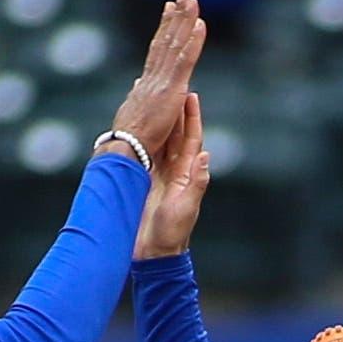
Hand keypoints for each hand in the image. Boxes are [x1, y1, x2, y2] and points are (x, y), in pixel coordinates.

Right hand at [109, 0, 207, 165]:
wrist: (126, 151)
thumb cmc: (128, 142)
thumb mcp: (134, 113)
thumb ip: (139, 96)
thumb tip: (137, 85)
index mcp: (146, 84)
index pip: (157, 50)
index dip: (164, 27)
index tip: (169, 8)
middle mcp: (153, 77)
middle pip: (166, 39)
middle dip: (175, 14)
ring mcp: (162, 81)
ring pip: (175, 43)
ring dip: (184, 19)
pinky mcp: (172, 90)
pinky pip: (185, 60)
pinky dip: (193, 41)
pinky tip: (200, 24)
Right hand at [135, 91, 210, 257]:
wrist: (154, 255)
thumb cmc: (172, 234)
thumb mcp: (186, 207)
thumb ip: (196, 183)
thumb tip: (205, 155)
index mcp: (186, 174)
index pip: (191, 139)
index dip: (191, 117)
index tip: (190, 94)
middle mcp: (174, 172)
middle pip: (175, 135)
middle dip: (174, 110)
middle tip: (170, 86)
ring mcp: (159, 177)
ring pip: (160, 142)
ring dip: (158, 121)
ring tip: (152, 98)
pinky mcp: (144, 184)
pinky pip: (145, 156)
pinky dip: (143, 139)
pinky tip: (137, 127)